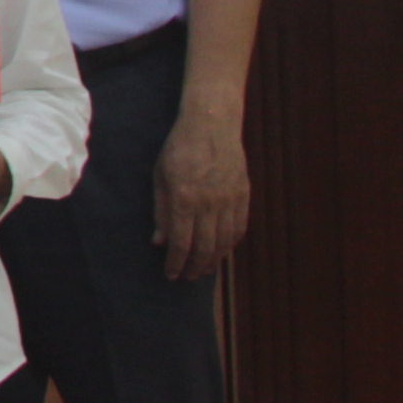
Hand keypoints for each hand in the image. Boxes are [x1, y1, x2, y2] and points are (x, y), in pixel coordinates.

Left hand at [154, 98, 249, 278]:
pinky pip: (239, 228)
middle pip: (204, 248)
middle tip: (186, 277)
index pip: (180, 242)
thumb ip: (160, 211)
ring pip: (224, 242)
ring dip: (213, 261)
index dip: (175, 262)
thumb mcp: (160, 177)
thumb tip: (159, 242)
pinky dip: (230, 245)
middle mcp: (209, 203)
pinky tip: (222, 252)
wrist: (211, 125)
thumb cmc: (178, 149)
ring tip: (203, 271)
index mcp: (184, 198)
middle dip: (193, 267)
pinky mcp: (244, 196)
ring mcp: (229, 200)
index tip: (170, 274)